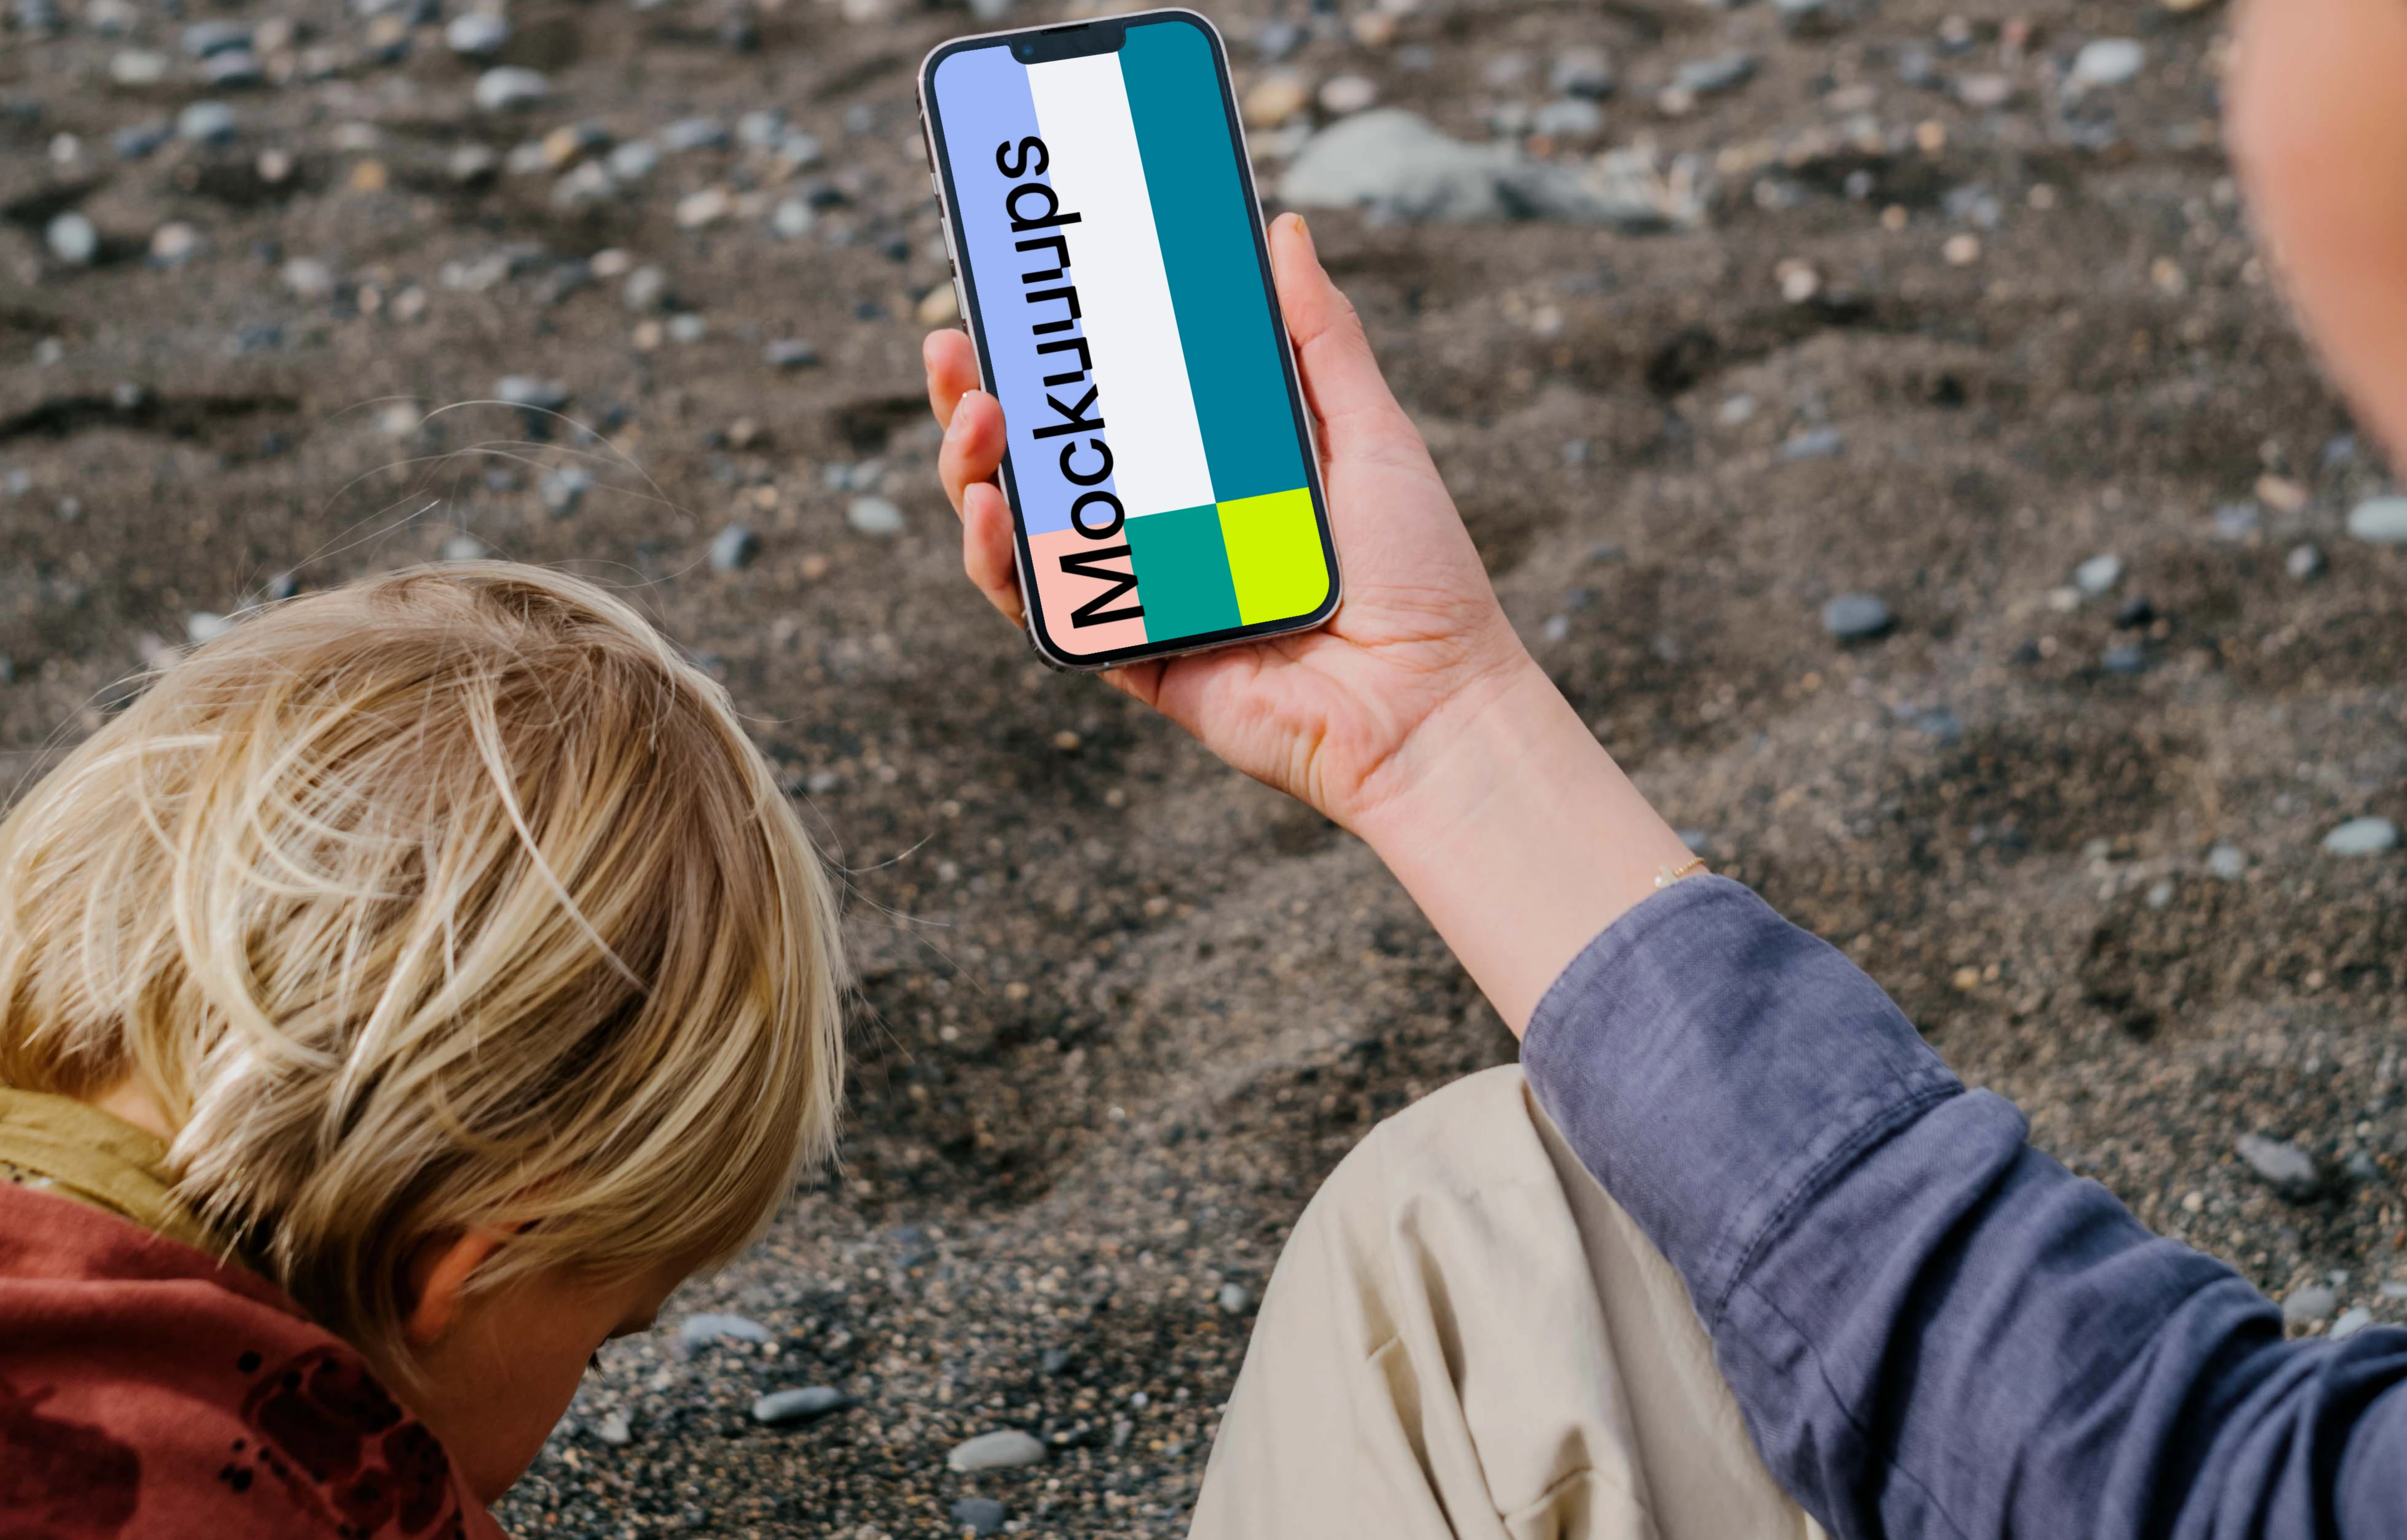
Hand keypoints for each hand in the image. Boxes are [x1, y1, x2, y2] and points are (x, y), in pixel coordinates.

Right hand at [923, 213, 1526, 835]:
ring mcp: (1142, 593)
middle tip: (953, 342)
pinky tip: (991, 506)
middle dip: (978, 397)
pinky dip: (1004, 560)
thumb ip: (1321, 339)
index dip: (1050, 348)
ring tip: (974, 413)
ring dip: (972, 469)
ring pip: (1023, 529)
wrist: (1430, 702)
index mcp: (1210, 469)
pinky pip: (1045, 611)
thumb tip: (1284, 231)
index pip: (1108, 397)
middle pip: (1043, 457)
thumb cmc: (1419, 576)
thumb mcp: (1370, 433)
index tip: (1012, 285)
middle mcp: (1165, 527)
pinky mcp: (1133, 658)